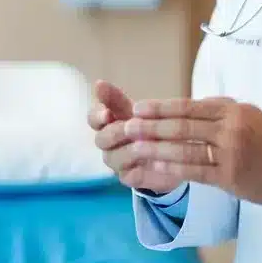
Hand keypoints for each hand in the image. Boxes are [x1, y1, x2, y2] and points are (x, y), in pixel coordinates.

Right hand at [88, 80, 182, 194]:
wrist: (169, 151)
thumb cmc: (146, 124)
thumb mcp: (135, 110)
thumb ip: (116, 99)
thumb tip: (98, 83)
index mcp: (105, 124)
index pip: (92, 118)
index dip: (97, 116)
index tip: (107, 113)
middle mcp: (107, 145)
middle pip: (102, 139)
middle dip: (116, 132)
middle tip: (131, 127)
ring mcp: (116, 163)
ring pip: (115, 158)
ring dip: (131, 150)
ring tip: (147, 143)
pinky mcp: (129, 179)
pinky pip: (132, 177)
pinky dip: (144, 169)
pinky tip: (158, 162)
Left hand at [124, 96, 261, 207]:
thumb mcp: (248, 115)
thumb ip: (218, 112)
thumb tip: (186, 108)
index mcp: (231, 110)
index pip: (188, 106)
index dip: (161, 107)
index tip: (138, 107)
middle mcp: (230, 128)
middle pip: (182, 126)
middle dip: (151, 127)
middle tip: (127, 126)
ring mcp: (230, 153)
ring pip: (185, 149)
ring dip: (156, 149)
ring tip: (134, 148)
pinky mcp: (231, 177)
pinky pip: (195, 171)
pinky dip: (173, 169)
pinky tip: (155, 168)